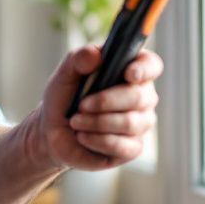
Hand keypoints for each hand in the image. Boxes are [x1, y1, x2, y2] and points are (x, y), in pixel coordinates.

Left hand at [23, 46, 162, 171]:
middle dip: (105, 101)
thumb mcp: (65, 74)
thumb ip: (78, 59)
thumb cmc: (64, 97)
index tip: (128, 74)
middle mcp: (142, 96)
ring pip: (130, 123)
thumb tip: (96, 55)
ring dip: (96, 122)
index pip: (151, 65)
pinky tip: (82, 136)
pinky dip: (97, 140)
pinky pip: (123, 146)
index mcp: (129, 70)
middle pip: (139, 97)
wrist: (53, 131)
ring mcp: (141, 123)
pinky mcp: (133, 148)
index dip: (144, 68)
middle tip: (81, 105)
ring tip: (75, 121)